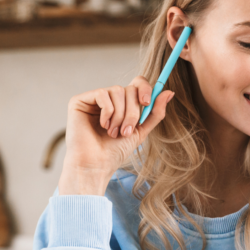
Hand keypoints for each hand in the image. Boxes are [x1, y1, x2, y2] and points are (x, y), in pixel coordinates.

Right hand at [58, 76, 173, 195]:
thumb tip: (169, 92)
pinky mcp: (79, 101)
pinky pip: (103, 94)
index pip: (137, 83)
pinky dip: (108, 112)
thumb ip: (155, 113)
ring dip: (120, 115)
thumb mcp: (141, 131)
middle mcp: (108, 99)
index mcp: (122, 104)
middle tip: (126, 131)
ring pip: (117, 90)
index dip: (145, 88)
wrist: (96, 165)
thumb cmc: (115, 152)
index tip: (146, 103)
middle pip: (129, 88)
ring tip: (113, 132)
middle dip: (133, 112)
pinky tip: (103, 126)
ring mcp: (93, 99)